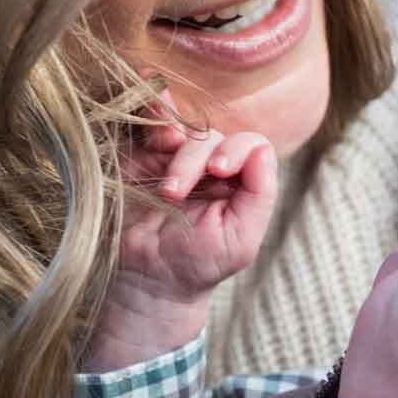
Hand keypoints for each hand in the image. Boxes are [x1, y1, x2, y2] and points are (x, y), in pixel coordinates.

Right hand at [80, 95, 278, 370]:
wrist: (147, 281)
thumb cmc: (199, 265)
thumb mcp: (241, 239)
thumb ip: (260, 194)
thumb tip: (260, 148)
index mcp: (238, 180)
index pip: (249, 144)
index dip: (236, 148)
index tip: (219, 172)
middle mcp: (207, 164)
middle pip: (209, 135)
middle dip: (194, 158)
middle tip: (173, 192)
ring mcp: (171, 158)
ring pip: (179, 126)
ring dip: (170, 142)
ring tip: (159, 176)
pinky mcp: (137, 157)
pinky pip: (146, 124)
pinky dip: (151, 115)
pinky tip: (152, 127)